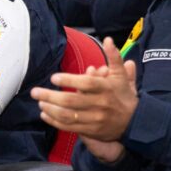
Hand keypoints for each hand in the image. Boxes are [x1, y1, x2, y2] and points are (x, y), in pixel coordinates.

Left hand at [30, 38, 137, 153]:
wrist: (135, 122)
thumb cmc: (123, 95)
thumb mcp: (121, 75)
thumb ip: (114, 57)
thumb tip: (107, 39)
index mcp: (106, 88)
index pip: (86, 83)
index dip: (69, 80)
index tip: (54, 78)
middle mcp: (100, 104)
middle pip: (72, 101)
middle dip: (51, 96)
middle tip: (35, 92)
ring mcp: (95, 119)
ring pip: (69, 115)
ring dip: (51, 109)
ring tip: (40, 102)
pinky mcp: (91, 130)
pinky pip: (70, 127)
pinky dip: (55, 121)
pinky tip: (45, 114)